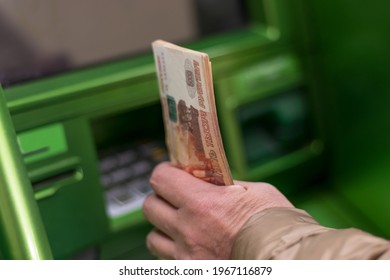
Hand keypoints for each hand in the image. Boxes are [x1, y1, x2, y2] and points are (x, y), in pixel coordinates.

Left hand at [142, 162, 293, 258]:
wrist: (288, 261)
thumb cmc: (276, 225)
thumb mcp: (254, 192)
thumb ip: (225, 185)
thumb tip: (211, 180)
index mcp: (202, 203)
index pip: (161, 179)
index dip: (165, 172)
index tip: (173, 172)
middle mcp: (188, 230)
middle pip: (150, 206)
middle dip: (161, 197)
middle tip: (176, 196)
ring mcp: (186, 256)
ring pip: (153, 237)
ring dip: (163, 227)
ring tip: (182, 224)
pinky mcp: (189, 272)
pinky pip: (166, 259)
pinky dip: (172, 250)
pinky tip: (190, 245)